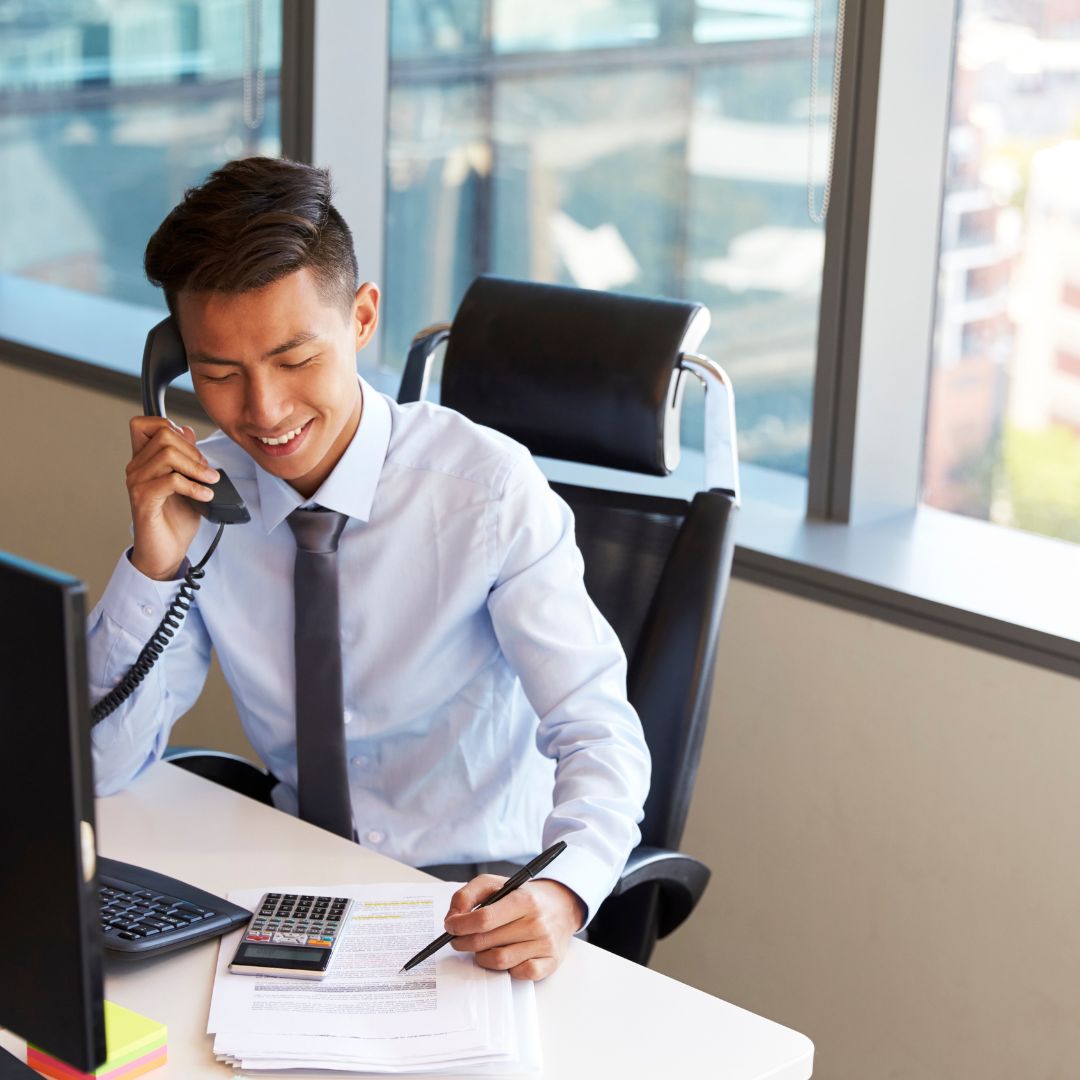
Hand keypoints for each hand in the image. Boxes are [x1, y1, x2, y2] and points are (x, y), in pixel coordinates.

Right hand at [126, 416, 219, 579]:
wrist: (166, 553)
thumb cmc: (175, 521)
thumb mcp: (188, 482)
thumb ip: (186, 457)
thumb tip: (186, 430)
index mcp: (144, 461)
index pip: (144, 423)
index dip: (170, 426)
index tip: (192, 449)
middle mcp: (136, 468)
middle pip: (163, 435)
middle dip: (193, 450)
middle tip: (206, 471)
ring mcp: (137, 483)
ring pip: (167, 455)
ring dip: (197, 468)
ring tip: (210, 483)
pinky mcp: (143, 500)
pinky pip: (171, 480)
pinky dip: (194, 486)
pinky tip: (205, 496)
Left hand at [444, 875, 584, 980]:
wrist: (561, 906)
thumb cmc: (524, 896)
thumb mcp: (496, 884)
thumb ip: (468, 895)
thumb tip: (452, 918)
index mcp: (523, 899)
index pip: (484, 918)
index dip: (461, 925)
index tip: (450, 926)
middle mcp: (536, 922)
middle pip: (486, 941)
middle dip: (464, 942)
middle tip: (459, 939)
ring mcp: (544, 944)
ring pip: (499, 961)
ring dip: (482, 957)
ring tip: (481, 947)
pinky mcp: (550, 962)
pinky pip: (520, 974)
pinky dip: (507, 969)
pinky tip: (505, 956)